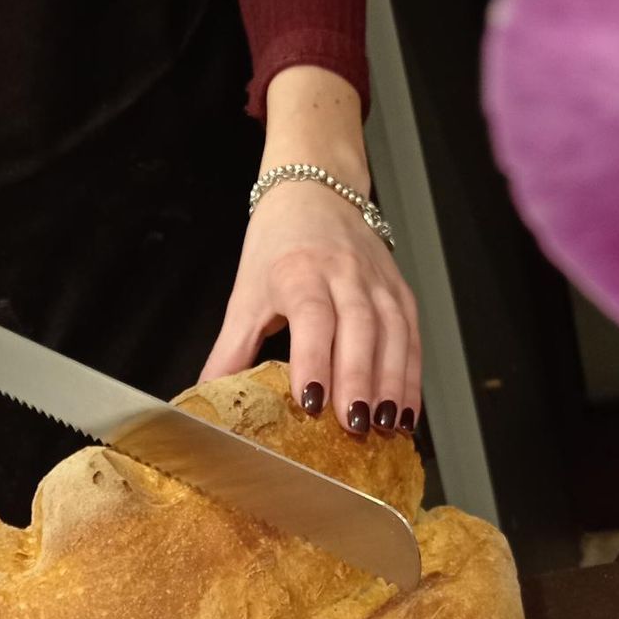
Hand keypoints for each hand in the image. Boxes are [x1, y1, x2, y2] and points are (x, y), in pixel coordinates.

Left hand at [204, 180, 421, 436]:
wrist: (316, 193)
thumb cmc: (278, 246)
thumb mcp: (246, 294)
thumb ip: (230, 351)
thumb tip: (207, 397)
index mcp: (299, 271)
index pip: (312, 316)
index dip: (314, 359)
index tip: (312, 401)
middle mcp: (344, 273)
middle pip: (358, 328)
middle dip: (359, 380)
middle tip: (354, 425)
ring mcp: (377, 281)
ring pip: (393, 333)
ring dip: (392, 383)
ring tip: (385, 425)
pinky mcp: (399, 290)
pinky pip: (412, 335)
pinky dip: (411, 375)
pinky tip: (405, 410)